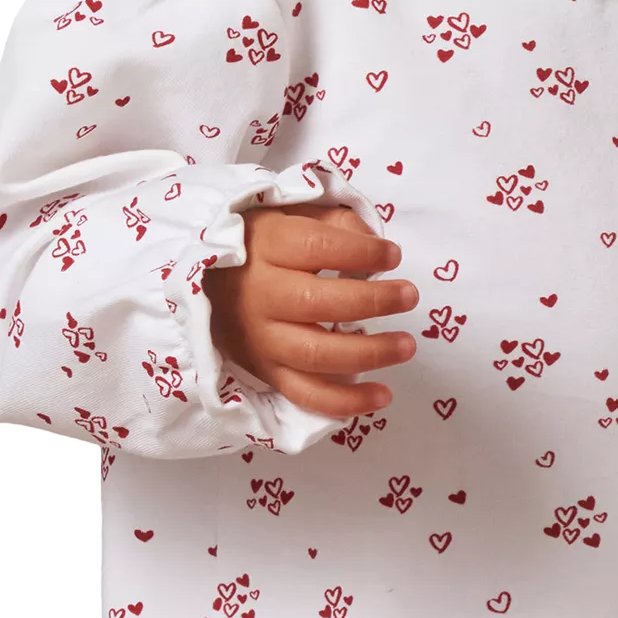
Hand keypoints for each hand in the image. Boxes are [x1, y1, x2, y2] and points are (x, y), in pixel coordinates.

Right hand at [205, 202, 417, 418]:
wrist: (208, 284)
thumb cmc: (262, 246)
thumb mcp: (290, 215)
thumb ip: (336, 222)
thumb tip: (377, 248)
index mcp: (264, 247)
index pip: (315, 247)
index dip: (360, 252)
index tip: (393, 256)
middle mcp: (259, 296)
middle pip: (317, 303)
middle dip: (372, 301)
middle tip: (410, 296)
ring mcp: (262, 340)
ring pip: (315, 354)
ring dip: (369, 353)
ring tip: (407, 345)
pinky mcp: (267, 372)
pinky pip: (306, 395)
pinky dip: (346, 402)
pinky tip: (382, 395)